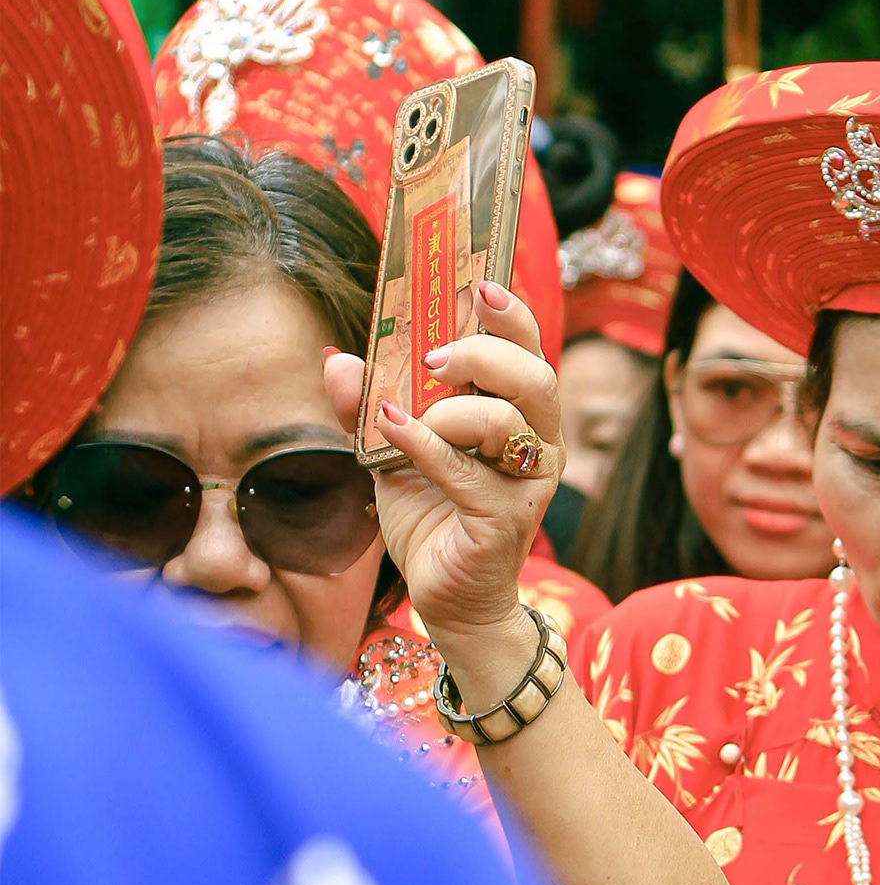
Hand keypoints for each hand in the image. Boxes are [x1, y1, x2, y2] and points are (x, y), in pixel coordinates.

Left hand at [322, 282, 562, 650]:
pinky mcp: (505, 520)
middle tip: (433, 358)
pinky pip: (468, 473)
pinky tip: (392, 431)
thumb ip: (367, 407)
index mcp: (519, 418)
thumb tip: (337, 359)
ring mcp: (526, 485)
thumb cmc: (433, 519)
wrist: (449, 599)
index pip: (530, 353)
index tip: (482, 285)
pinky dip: (425, 445)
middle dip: (485, 355)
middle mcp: (537, 446)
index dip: (513, 316)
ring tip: (406, 412)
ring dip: (453, 408)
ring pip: (509, 423)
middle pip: (536, 378)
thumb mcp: (392, 453)